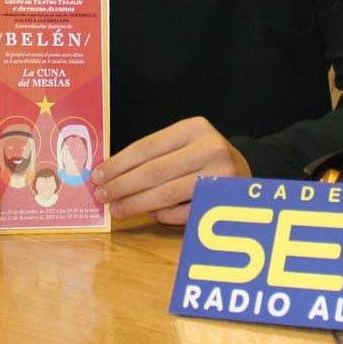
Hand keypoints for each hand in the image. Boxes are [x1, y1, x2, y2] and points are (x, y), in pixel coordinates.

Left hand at [92, 116, 249, 225]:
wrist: (245, 168)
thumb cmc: (202, 156)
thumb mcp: (184, 142)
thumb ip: (153, 154)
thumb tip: (109, 174)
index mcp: (194, 128)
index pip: (147, 147)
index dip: (118, 163)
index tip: (98, 175)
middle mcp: (210, 148)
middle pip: (154, 171)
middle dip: (122, 185)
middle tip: (102, 195)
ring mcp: (219, 176)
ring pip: (167, 194)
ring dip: (136, 204)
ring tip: (117, 209)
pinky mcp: (222, 201)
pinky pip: (183, 212)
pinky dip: (163, 215)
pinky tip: (149, 214)